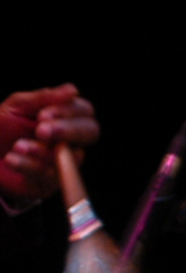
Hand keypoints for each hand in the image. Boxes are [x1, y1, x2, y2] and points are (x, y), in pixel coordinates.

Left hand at [0, 84, 96, 207]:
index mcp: (66, 117)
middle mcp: (70, 139)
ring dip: (42, 151)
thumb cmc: (2, 128)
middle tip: (41, 130)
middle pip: (90, 132)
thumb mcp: (16, 107)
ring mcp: (61, 161)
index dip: (68, 112)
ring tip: (18, 146)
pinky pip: (48, 176)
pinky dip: (29, 166)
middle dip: (67, 130)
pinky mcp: (48, 182)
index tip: (43, 114)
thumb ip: (42, 98)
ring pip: (70, 156)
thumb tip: (72, 90)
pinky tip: (12, 159)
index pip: (84, 111)